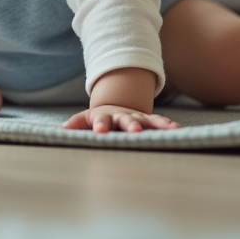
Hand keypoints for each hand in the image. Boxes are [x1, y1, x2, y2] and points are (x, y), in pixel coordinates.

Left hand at [63, 105, 179, 133]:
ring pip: (146, 120)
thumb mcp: (86, 119)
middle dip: (130, 125)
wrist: (114, 107)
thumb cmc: (98, 119)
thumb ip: (77, 123)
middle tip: (134, 131)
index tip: (99, 131)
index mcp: (104, 117)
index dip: (100, 125)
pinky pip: (157, 122)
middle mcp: (121, 116)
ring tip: (167, 129)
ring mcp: (136, 117)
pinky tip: (175, 128)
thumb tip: (64, 128)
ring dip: (155, 125)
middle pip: (125, 120)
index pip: (101, 120)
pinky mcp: (147, 120)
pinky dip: (166, 125)